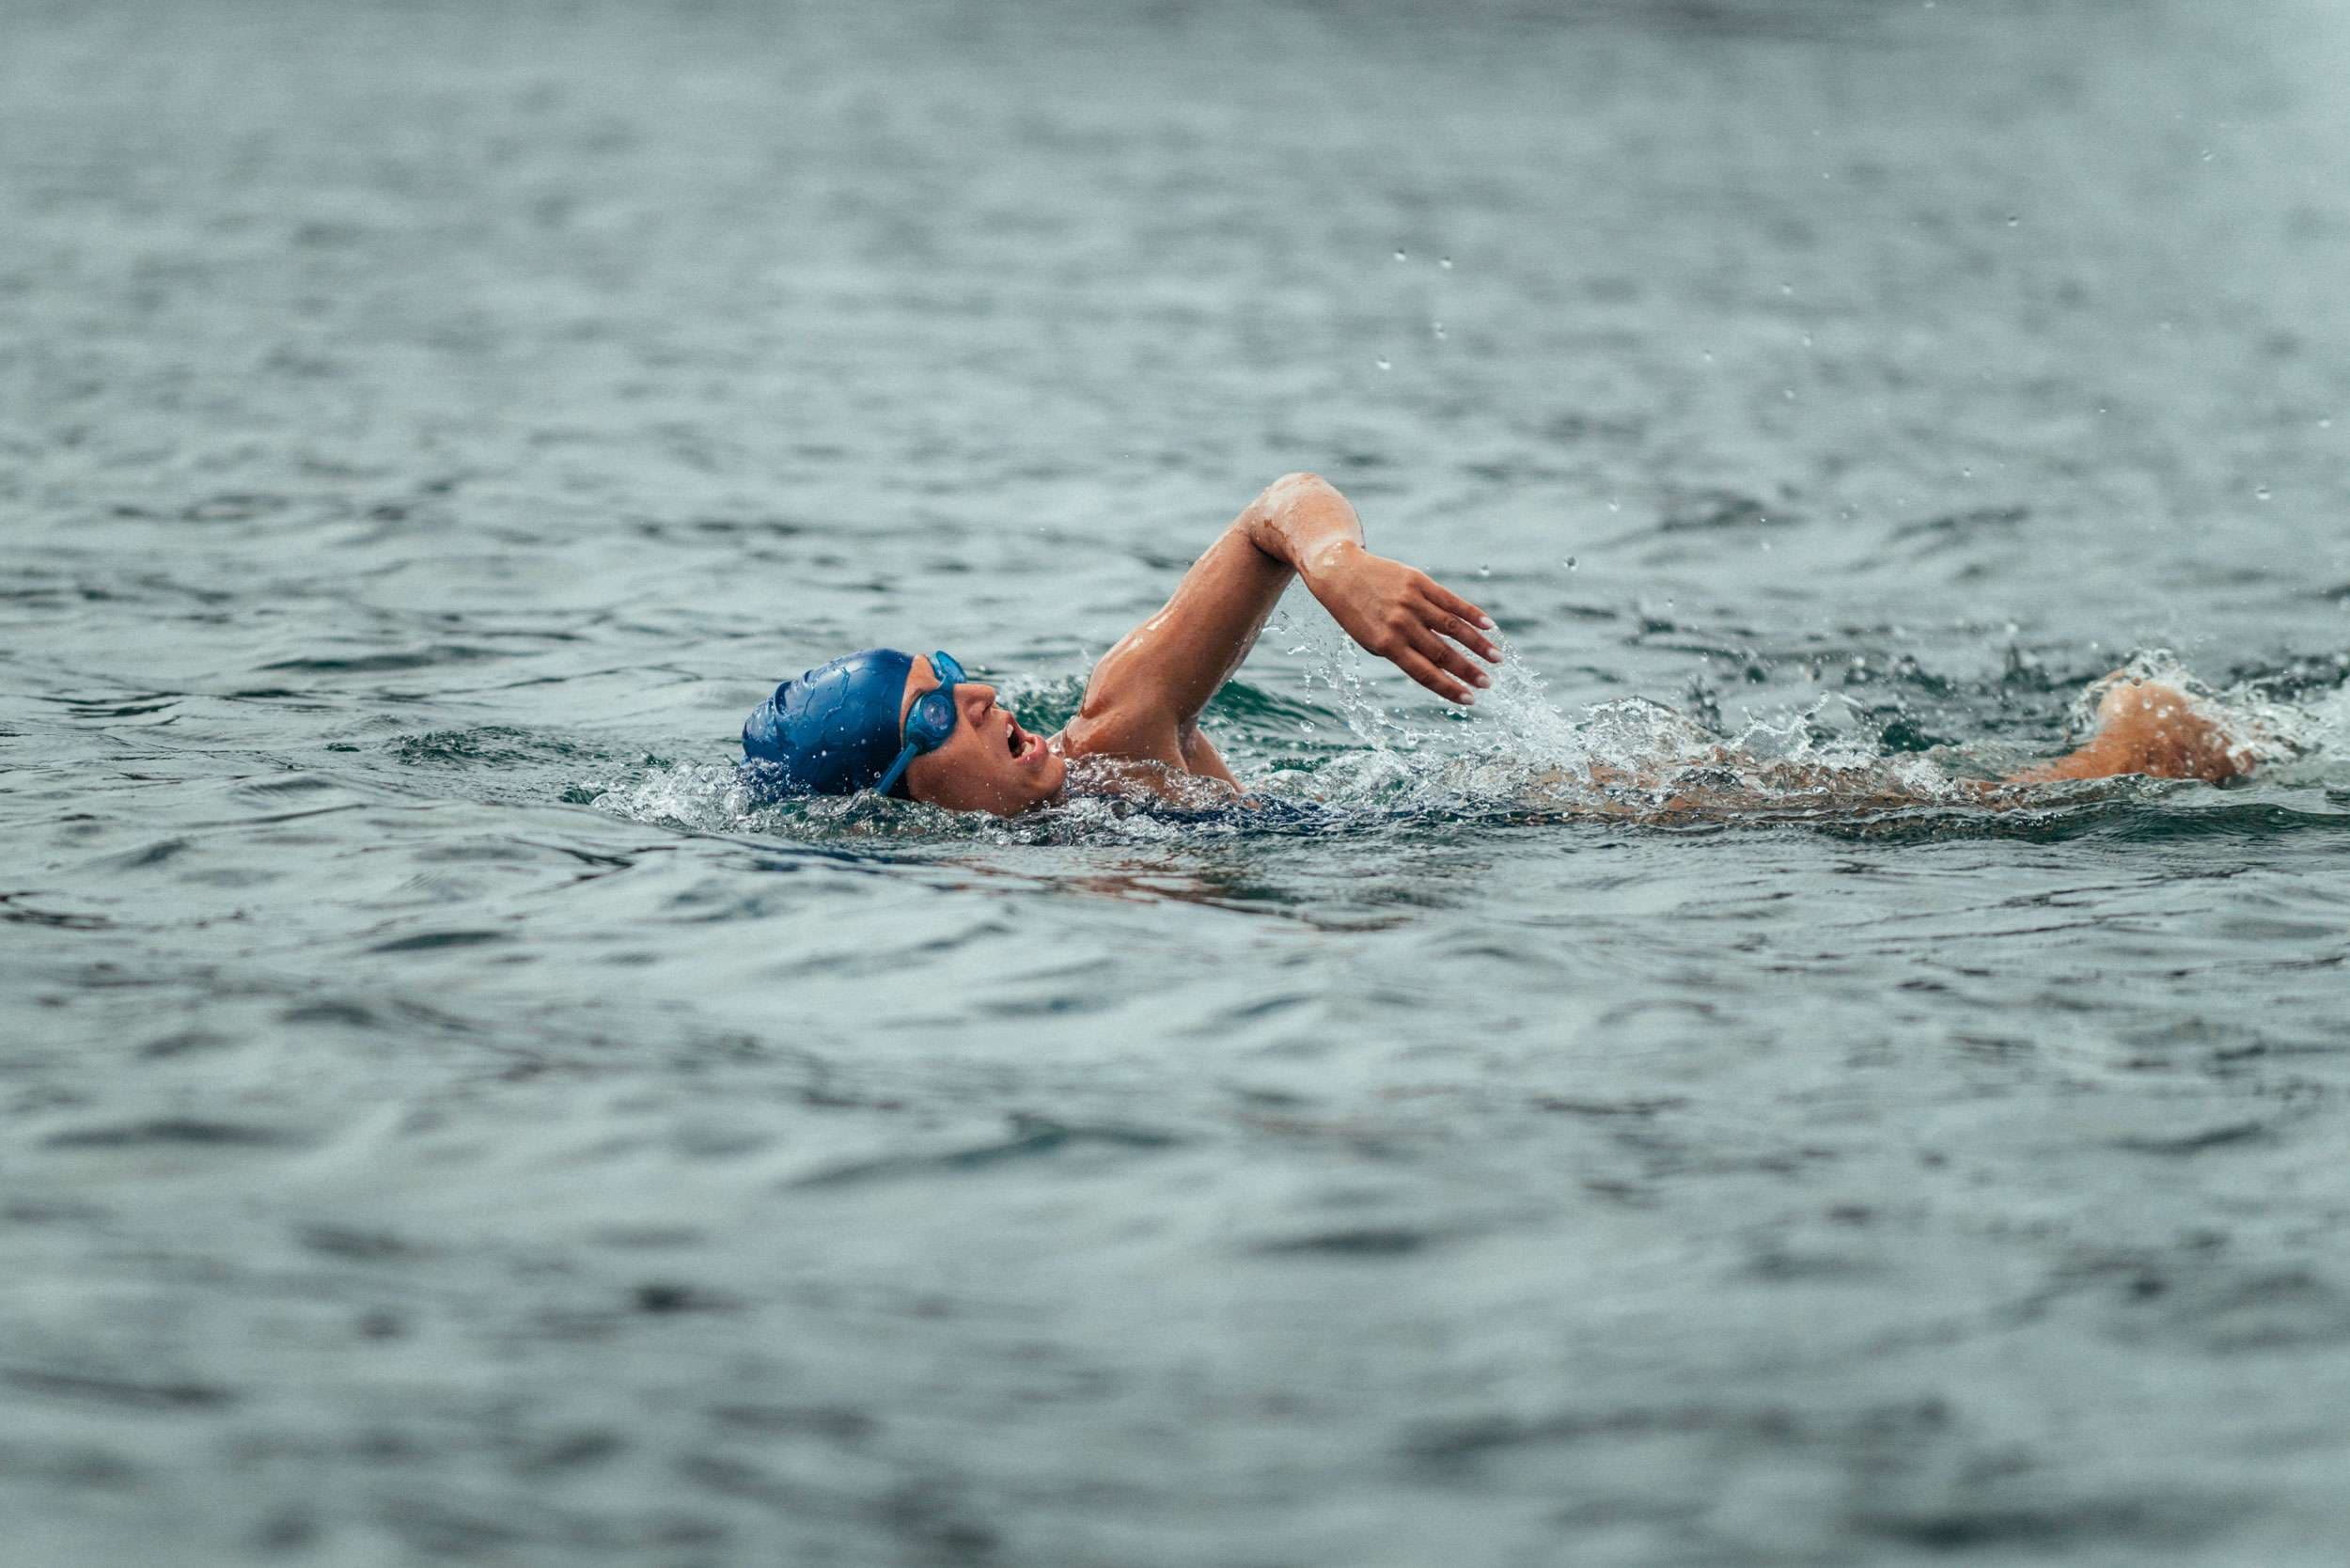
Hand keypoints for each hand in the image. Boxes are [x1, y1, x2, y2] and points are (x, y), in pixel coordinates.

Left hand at [1301, 543, 1499, 702]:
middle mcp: (1400, 624)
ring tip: (1497, 659)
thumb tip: (1438, 667)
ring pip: (1452, 627)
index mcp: (1386, 645)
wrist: (1340, 573)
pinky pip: (1450, 600)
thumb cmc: (1357, 614)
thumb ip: (1400, 653)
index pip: (1424, 672)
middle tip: (1488, 684)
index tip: (1470, 700)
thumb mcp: (1370, 640)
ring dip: (1478, 645)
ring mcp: (1411, 602)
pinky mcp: (1418, 582)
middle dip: (1468, 671)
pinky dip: (1471, 613)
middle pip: (1442, 653)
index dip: (1449, 688)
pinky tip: (1489, 626)